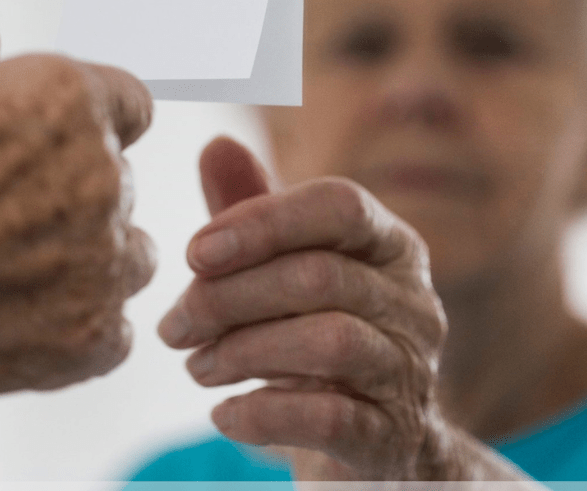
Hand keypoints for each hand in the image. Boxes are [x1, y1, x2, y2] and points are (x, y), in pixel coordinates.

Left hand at [159, 137, 450, 480]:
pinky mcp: (394, 436)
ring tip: (196, 365)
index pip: (339, 204)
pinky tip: (224, 413)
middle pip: (319, 274)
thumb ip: (254, 214)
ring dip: (243, 351)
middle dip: (229, 297)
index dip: (262, 221)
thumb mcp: (289, 271)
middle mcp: (414, 301)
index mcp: (391, 245)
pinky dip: (264, 414)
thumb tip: (215, 144)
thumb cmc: (318, 339)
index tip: (193, 252)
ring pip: (330, 342)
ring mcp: (412, 371)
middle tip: (172, 326)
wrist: (374, 442)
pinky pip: (331, 418)